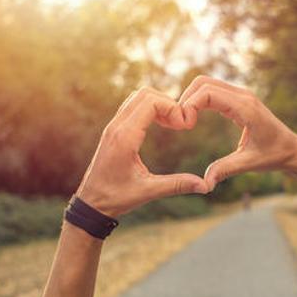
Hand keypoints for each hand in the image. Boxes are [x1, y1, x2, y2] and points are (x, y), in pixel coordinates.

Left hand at [74, 87, 209, 217]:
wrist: (91, 203)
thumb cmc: (116, 198)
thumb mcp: (148, 192)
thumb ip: (177, 185)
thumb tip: (205, 186)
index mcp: (125, 137)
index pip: (151, 102)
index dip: (173, 108)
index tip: (185, 126)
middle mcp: (116, 127)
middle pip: (145, 94)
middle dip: (168, 103)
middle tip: (181, 124)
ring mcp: (113, 127)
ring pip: (138, 97)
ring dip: (159, 104)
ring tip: (173, 124)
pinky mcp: (113, 131)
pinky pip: (132, 107)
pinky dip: (150, 109)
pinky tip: (162, 126)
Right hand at [178, 75, 296, 190]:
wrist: (290, 149)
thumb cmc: (273, 155)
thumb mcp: (249, 163)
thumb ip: (225, 170)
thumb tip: (204, 184)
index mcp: (245, 108)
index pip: (208, 92)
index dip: (190, 105)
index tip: (184, 126)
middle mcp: (242, 96)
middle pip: (203, 82)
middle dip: (186, 98)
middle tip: (179, 123)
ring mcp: (240, 95)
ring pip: (206, 84)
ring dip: (191, 98)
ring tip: (184, 121)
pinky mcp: (238, 100)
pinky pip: (213, 92)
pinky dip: (199, 100)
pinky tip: (193, 118)